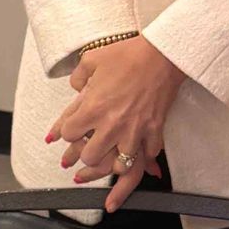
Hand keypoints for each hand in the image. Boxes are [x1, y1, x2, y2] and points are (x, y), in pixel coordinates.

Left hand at [48, 35, 184, 213]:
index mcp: (93, 107)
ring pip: (119, 166)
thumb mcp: (93, 59)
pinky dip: (145, 162)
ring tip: (108, 174)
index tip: (68, 132)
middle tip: (82, 158)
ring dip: (112, 169)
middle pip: (90, 157)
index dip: (65, 133)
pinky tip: (142, 165)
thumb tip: (76, 87)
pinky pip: (148, 156)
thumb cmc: (129, 55)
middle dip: (84, 158)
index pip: (68, 134)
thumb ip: (79, 77)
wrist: (163, 55)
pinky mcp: (154, 131)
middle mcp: (111, 125)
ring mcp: (134, 131)